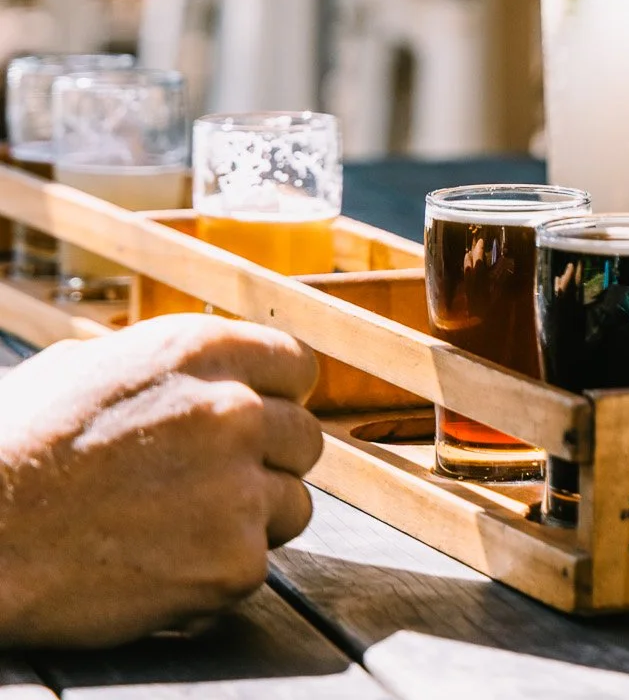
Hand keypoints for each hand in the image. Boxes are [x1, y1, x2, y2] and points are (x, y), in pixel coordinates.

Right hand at [0, 317, 320, 646]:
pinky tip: (167, 566)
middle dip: (268, 462)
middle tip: (215, 487)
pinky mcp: (233, 560)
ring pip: (292, 503)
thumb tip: (184, 370)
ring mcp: (238, 486)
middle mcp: (231, 409)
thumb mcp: (84, 365)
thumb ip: (155, 362)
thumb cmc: (16, 449)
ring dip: (253, 520)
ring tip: (185, 530)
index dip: (275, 398)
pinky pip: (258, 566)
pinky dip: (220, 575)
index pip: (294, 366)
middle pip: (303, 437)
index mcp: (197, 350)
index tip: (258, 423)